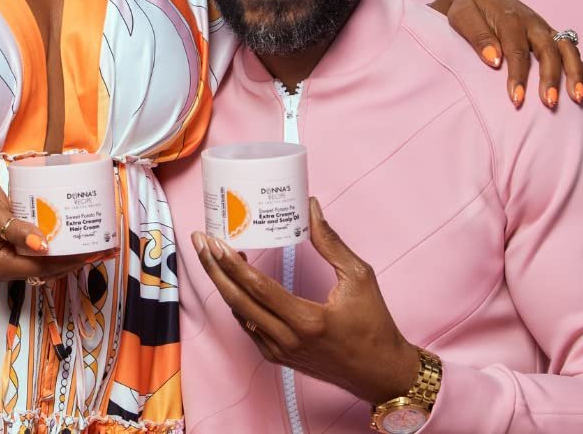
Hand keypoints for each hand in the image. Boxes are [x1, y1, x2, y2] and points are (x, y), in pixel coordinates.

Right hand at [0, 167, 90, 281]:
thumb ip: (17, 231)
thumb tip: (43, 247)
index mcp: (1, 265)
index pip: (43, 268)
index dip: (69, 261)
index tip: (92, 251)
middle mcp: (8, 265)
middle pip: (48, 268)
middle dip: (75, 259)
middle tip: (103, 246)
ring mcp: (12, 254)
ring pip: (47, 259)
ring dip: (70, 252)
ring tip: (95, 241)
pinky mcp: (15, 241)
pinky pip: (41, 246)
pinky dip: (58, 242)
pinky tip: (74, 231)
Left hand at [192, 198, 418, 404]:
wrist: (382, 374)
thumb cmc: (375, 326)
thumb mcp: (360, 278)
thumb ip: (331, 242)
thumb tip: (310, 206)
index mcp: (306, 321)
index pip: (257, 289)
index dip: (231, 263)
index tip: (214, 239)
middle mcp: (287, 340)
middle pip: (237, 301)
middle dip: (214, 268)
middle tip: (200, 240)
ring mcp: (280, 352)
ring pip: (239, 315)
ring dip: (224, 284)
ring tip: (214, 254)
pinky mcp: (279, 358)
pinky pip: (249, 328)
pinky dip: (238, 302)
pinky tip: (235, 281)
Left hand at [431, 0, 582, 107]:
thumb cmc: (467, 9)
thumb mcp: (462, 17)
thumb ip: (478, 36)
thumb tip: (494, 60)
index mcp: (509, 18)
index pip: (516, 50)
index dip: (518, 76)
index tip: (516, 99)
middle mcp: (531, 22)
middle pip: (547, 50)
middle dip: (550, 78)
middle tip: (549, 104)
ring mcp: (543, 28)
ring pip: (565, 48)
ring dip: (574, 73)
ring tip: (578, 98)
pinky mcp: (549, 34)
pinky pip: (570, 48)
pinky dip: (582, 65)